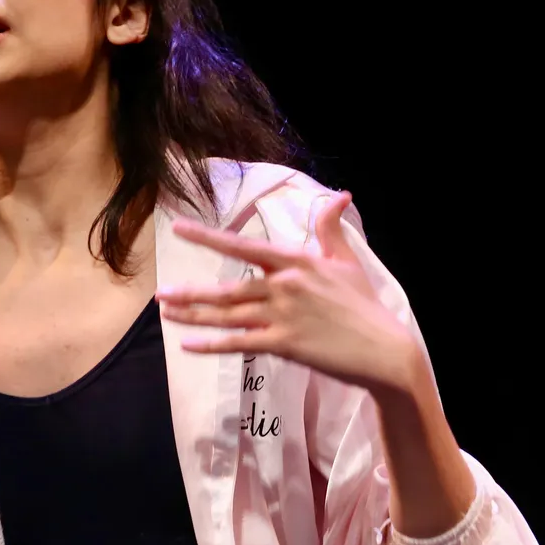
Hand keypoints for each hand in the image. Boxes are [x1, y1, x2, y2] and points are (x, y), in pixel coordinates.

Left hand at [157, 191, 419, 395]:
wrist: (383, 350)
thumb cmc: (365, 306)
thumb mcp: (347, 262)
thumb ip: (332, 229)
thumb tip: (340, 195)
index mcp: (297, 262)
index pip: (245, 246)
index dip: (209, 237)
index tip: (180, 228)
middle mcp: (285, 286)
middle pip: (228, 287)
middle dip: (191, 291)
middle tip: (160, 293)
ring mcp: (283, 316)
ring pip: (228, 314)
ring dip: (194, 313)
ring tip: (166, 312)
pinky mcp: (284, 344)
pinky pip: (239, 343)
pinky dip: (212, 344)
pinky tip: (187, 345)